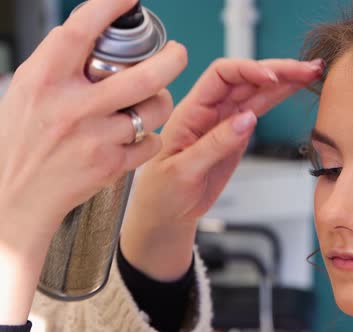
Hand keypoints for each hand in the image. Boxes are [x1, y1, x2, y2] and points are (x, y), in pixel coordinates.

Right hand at [0, 0, 186, 322]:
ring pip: (155, 109)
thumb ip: (59, 62)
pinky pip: (151, 142)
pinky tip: (134, 138)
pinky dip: (149, 138)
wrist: (19, 195)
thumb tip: (91, 30)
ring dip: (161, 104)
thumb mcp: (28, 90)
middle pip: (143, 75)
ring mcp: (94, 137)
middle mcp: (71, 106)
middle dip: (171, 60)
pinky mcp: (110, 165)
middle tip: (177, 53)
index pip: (81, 31)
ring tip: (150, 105)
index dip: (109, 7)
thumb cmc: (24, 139)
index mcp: (45, 79)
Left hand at [120, 57, 323, 280]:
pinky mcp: (236, 135)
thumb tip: (248, 119)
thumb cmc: (162, 192)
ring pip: (257, 92)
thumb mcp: (184, 171)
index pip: (221, 75)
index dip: (248, 70)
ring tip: (310, 72)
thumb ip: (215, 144)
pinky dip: (279, 98)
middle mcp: (209, 110)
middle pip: (245, 78)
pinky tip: (295, 88)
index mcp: (190, 111)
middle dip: (277, 70)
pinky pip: (260, 109)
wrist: (165, 213)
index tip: (271, 78)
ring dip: (284, 80)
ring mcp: (224, 121)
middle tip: (307, 68)